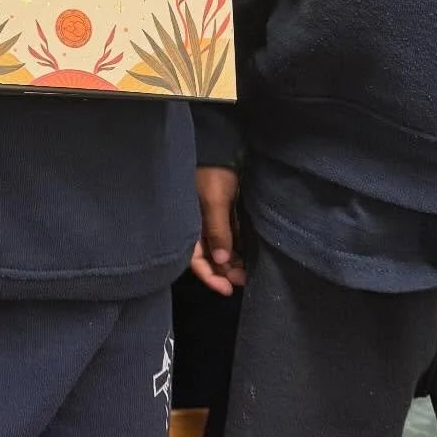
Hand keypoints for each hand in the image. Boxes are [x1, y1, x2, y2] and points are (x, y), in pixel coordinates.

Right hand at [191, 167, 247, 295]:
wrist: (222, 146)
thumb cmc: (212, 173)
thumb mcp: (214, 201)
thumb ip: (218, 230)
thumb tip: (223, 261)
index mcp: (187, 225)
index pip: (195, 260)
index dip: (210, 277)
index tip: (227, 290)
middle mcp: (197, 226)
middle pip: (209, 258)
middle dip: (225, 272)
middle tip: (244, 280)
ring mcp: (211, 221)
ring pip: (220, 250)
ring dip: (233, 263)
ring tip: (249, 272)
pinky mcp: (224, 215)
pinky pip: (230, 238)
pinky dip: (238, 249)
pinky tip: (249, 256)